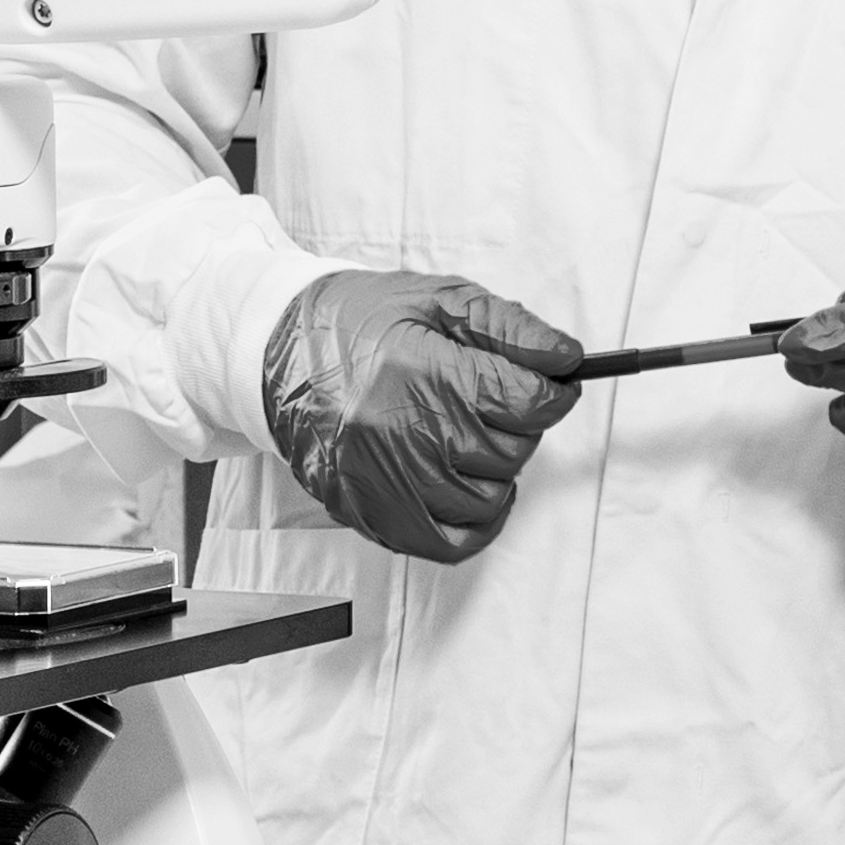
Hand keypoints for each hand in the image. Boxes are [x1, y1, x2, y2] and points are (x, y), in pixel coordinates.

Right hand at [260, 273, 582, 561]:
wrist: (278, 355)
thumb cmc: (359, 323)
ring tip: (467, 432)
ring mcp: (386, 483)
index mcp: (419, 372)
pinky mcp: (374, 516)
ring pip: (490, 495)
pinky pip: (454, 543)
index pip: (526, 401)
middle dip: (517, 421)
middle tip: (490, 396)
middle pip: (512, 448)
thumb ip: (510, 329)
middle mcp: (401, 435)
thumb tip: (567, 358)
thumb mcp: (438, 301)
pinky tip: (469, 483)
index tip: (551, 383)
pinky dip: (478, 519)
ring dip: (495, 466)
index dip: (553, 390)